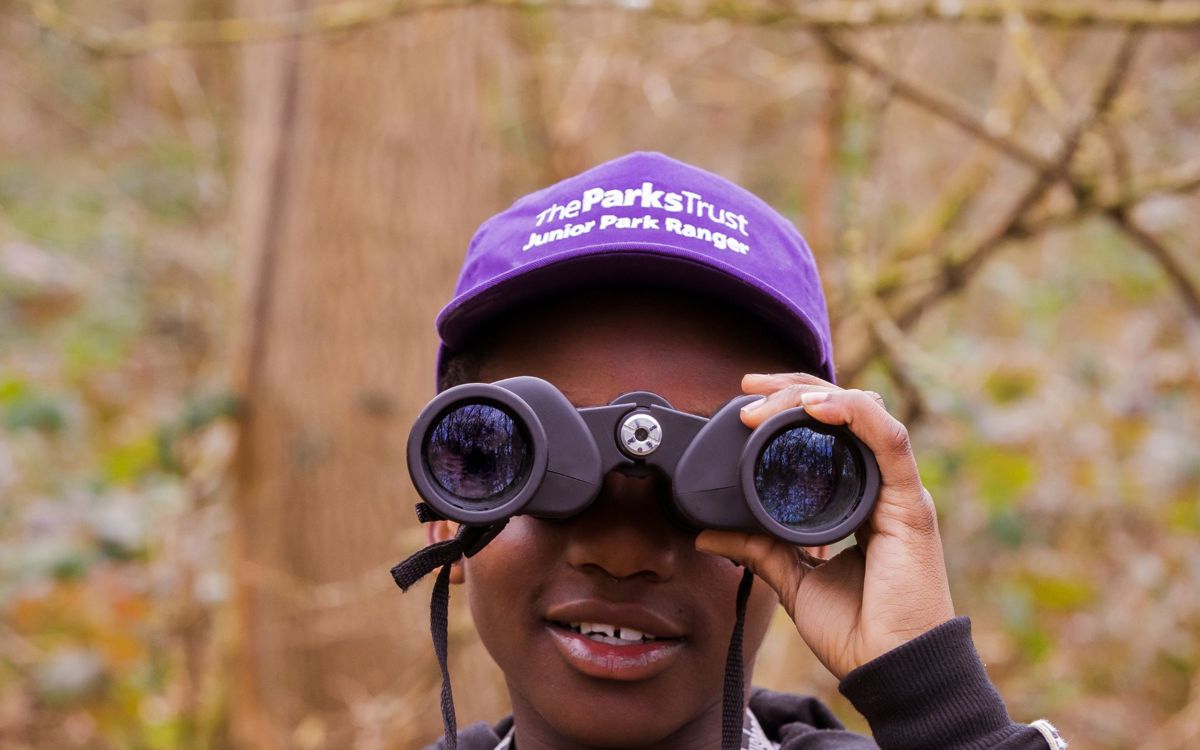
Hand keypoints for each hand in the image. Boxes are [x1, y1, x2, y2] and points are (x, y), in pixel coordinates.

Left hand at [695, 372, 954, 679]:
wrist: (889, 670)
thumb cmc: (856, 629)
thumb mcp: (793, 579)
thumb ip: (757, 548)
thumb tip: (706, 534)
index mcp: (859, 497)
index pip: (830, 429)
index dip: (791, 405)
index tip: (746, 400)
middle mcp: (881, 485)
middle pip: (844, 410)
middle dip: (794, 390)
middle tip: (748, 388)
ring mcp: (898, 490)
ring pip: (863, 412)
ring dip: (813, 397)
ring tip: (768, 399)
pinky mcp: (910, 503)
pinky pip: (889, 439)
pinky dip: (854, 413)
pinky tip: (818, 408)